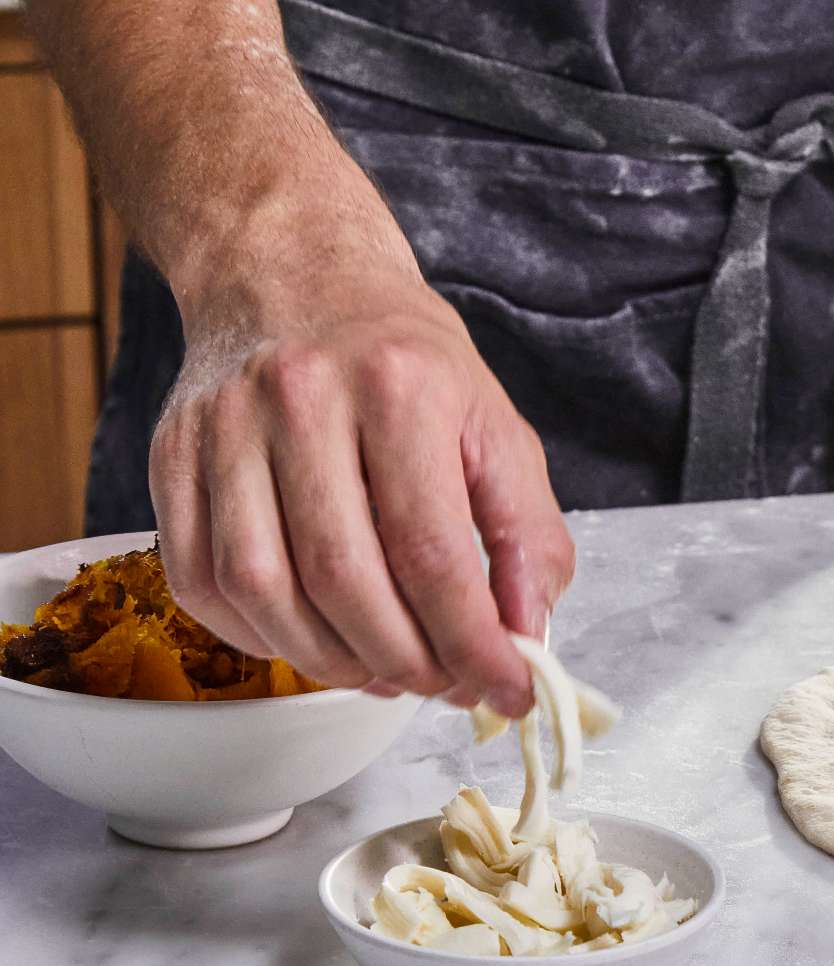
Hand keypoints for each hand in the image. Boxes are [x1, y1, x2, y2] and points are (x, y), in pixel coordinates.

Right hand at [148, 269, 571, 714]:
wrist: (295, 276)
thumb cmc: (407, 366)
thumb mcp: (496, 428)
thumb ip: (529, 534)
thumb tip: (527, 635)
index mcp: (398, 387)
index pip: (433, 553)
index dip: (473, 642)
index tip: (508, 689)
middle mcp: (300, 400)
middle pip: (345, 581)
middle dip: (406, 662)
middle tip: (446, 686)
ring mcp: (222, 428)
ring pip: (264, 591)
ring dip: (332, 661)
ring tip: (386, 672)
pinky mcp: (169, 457)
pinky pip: (201, 582)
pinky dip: (260, 636)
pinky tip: (314, 638)